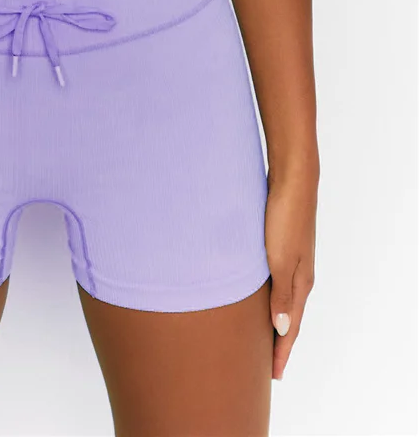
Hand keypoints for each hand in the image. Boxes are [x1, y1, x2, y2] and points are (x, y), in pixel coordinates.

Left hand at [264, 170, 317, 380]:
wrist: (292, 180)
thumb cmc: (284, 217)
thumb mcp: (281, 258)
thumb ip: (281, 295)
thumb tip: (282, 329)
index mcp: (300, 282)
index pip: (291, 326)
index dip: (281, 351)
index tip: (273, 376)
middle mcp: (299, 274)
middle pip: (288, 317)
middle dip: (277, 341)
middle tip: (266, 366)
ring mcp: (291, 259)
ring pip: (281, 299)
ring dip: (272, 319)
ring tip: (261, 337)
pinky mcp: (281, 245)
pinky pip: (274, 282)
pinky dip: (267, 298)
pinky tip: (257, 297)